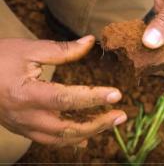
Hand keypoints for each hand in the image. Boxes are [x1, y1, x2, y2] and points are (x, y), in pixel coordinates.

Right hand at [0, 36, 126, 146]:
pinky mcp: (23, 128)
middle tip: (121, 115)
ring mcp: (24, 126)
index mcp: (26, 94)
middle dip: (98, 124)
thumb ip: (62, 49)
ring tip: (110, 123)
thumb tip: (90, 42)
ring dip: (89, 133)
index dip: (94, 97)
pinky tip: (85, 137)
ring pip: (61, 139)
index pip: (67, 99)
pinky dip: (70, 140)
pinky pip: (49, 140)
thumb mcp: (30, 49)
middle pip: (68, 128)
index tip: (116, 94)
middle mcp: (26, 116)